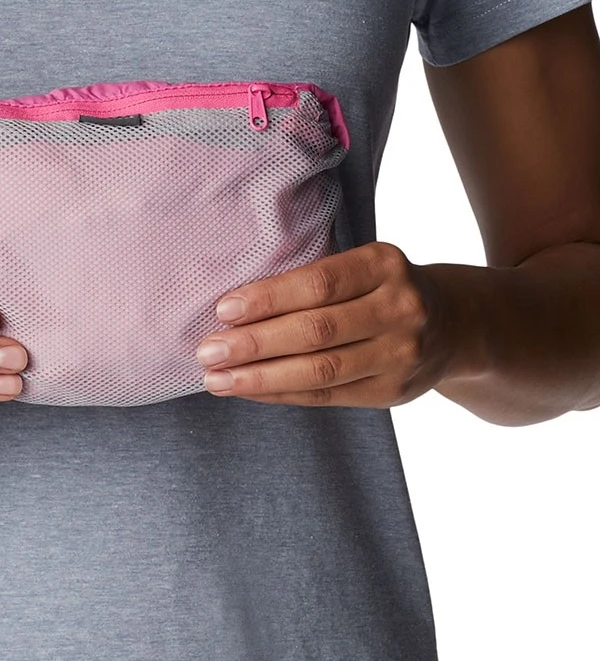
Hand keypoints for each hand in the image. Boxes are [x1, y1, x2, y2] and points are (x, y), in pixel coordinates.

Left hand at [195, 241, 460, 406]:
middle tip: (207, 351)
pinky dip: (281, 394)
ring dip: (261, 378)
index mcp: (386, 264)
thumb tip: (232, 308)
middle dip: (254, 344)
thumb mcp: (361, 266)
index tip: (223, 310)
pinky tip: (248, 390)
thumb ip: (313, 280)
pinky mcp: (392, 392)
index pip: (319, 283)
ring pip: (320, 371)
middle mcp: (401, 308)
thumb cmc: (379, 288)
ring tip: (217, 379)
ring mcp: (401, 354)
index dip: (268, 298)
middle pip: (317, 331)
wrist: (453, 325)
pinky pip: (326, 396)